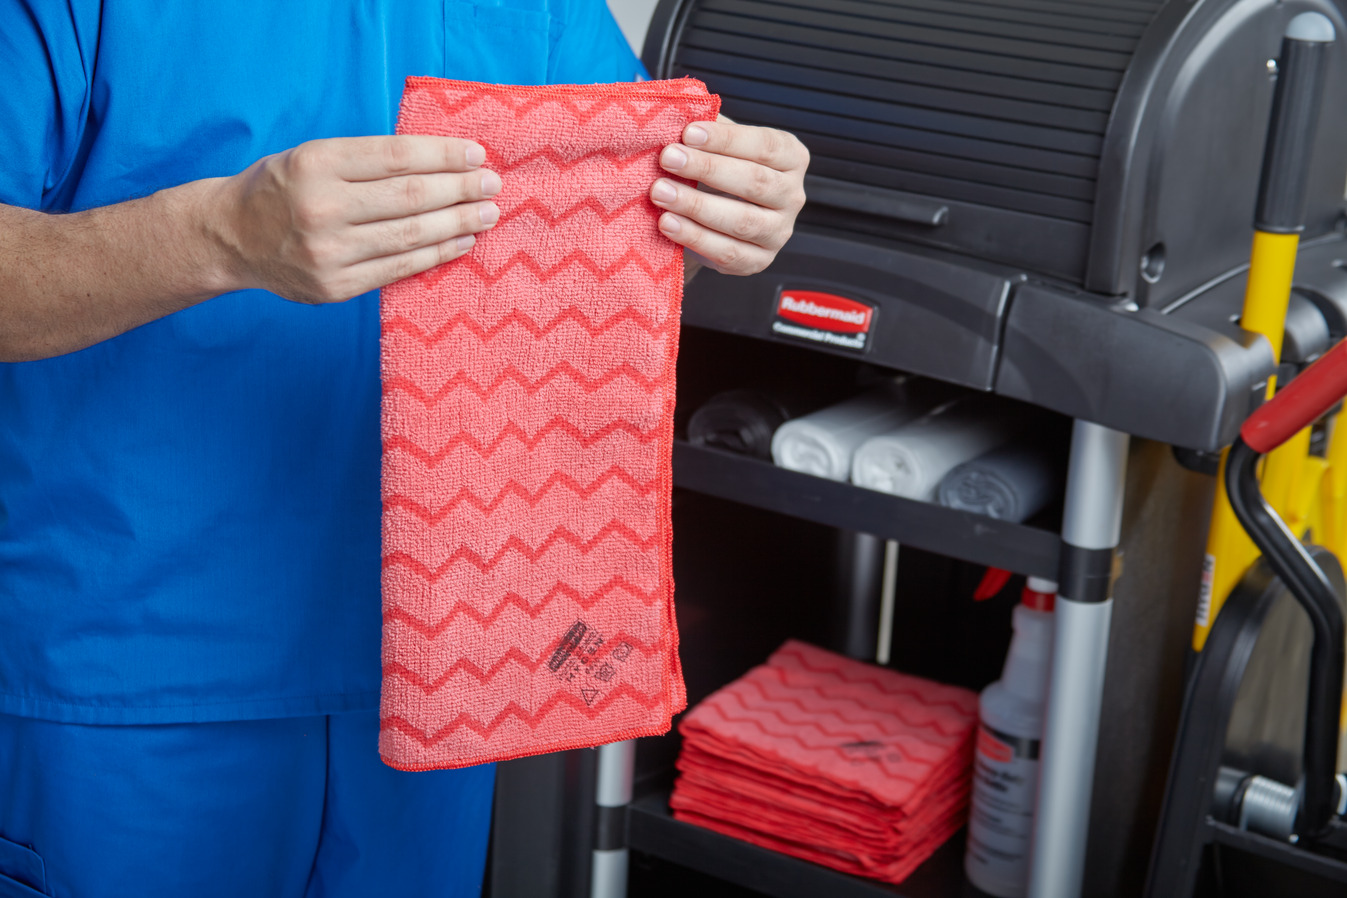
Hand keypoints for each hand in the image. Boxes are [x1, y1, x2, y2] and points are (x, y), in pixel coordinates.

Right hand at [214, 136, 501, 302]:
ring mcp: (328, 252)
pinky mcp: (335, 287)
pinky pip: (399, 269)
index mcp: (315, 163)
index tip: (477, 155)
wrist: (229, 237)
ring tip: (486, 214)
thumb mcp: (313, 155)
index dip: (443, 156)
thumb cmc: (282, 188)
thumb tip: (442, 162)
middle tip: (493, 186)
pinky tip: (461, 243)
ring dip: (457, 224)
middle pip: (409, 198)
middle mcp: (321, 207)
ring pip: (409, 236)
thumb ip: (367, 159)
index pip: (396, 156)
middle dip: (459, 190)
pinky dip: (436, 255)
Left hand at [650, 116, 807, 276]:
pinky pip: (727, 252)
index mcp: (791, 158)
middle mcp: (793, 196)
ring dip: (696, 206)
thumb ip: (707, 128)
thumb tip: (677, 109)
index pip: (765, 146)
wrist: (717, 222)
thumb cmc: (718, 174)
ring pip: (742, 221)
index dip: (727, 139)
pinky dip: (695, 238)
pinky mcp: (757, 261)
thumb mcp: (719, 145)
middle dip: (707, 169)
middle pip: (754, 182)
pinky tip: (668, 223)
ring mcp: (778, 233)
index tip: (688, 133)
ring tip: (660, 192)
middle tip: (668, 158)